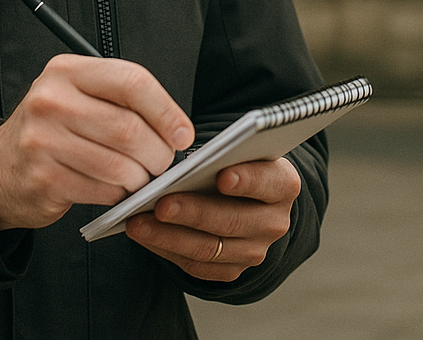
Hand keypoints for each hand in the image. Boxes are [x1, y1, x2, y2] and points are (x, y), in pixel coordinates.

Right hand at [0, 54, 193, 230]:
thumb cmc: (55, 127)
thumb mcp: (80, 95)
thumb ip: (122, 100)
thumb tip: (177, 128)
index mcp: (67, 71)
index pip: (132, 82)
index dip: (166, 110)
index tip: (183, 132)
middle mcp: (52, 100)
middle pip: (129, 128)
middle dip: (158, 151)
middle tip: (163, 161)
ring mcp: (43, 141)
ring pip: (119, 164)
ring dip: (141, 177)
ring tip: (141, 176)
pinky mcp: (44, 179)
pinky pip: (102, 190)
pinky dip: (119, 194)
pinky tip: (116, 189)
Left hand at [124, 157, 301, 281]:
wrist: (251, 200)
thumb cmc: (239, 164)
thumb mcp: (242, 152)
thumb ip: (225, 155)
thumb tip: (185, 165)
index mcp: (283, 185)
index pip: (269, 182)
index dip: (247, 180)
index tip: (222, 175)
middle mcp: (274, 222)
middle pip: (232, 220)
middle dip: (193, 212)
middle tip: (161, 202)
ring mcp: (254, 251)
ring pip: (208, 248)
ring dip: (169, 236)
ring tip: (139, 221)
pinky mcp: (231, 270)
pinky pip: (195, 266)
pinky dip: (166, 250)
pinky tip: (144, 235)